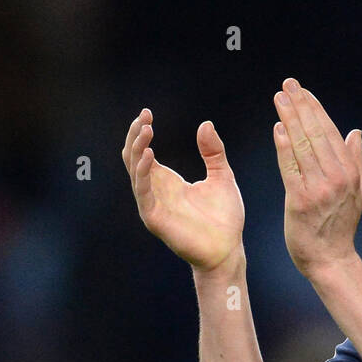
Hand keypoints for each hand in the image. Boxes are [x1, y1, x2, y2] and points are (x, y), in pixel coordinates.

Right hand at [122, 111, 244, 270]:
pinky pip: (142, 192)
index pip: (143, 151)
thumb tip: (206, 124)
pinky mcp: (154, 218)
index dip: (141, 131)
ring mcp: (153, 205)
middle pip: (133, 157)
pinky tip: (149, 155)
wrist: (229, 250)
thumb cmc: (225, 218)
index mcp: (167, 181)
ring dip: (138, 149)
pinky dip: (143, 173)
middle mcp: (155, 191)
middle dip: (135, 136)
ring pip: (134, 172)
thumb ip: (213, 152)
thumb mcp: (222, 177)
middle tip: (144, 117)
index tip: (147, 112)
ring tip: (146, 130)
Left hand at [273, 78, 361, 277]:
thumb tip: (355, 133)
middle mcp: (337, 179)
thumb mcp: (357, 194)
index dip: (316, 109)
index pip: (330, 133)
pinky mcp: (301, 201)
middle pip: (316, 135)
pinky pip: (290, 168)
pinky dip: (284, 147)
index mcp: (349, 174)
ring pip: (302, 146)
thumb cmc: (339, 227)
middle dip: (301, 106)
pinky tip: (278, 129)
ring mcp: (319, 190)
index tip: (304, 91)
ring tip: (280, 99)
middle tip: (288, 85)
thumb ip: (355, 162)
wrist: (330, 259)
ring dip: (290, 119)